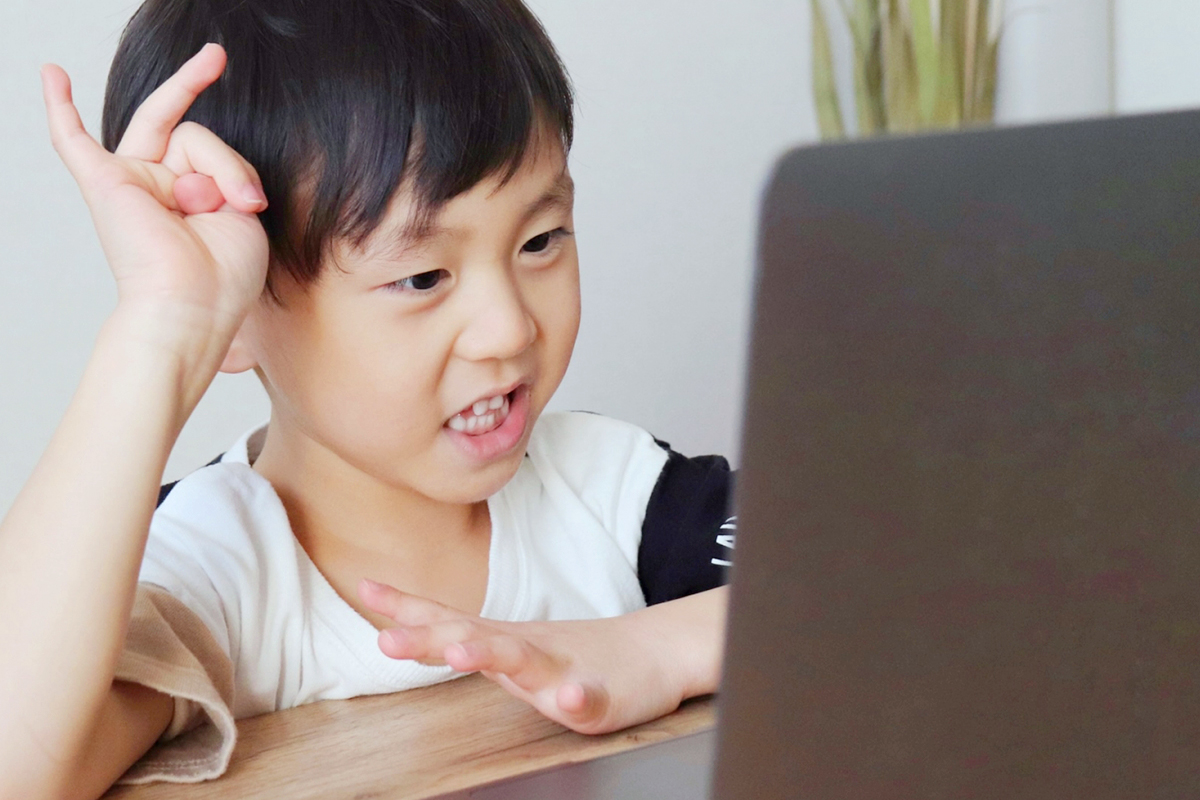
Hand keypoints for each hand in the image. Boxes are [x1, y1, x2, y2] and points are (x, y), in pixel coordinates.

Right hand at [42, 44, 268, 361]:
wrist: (191, 308)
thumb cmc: (222, 279)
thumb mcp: (244, 213)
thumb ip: (228, 172)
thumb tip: (201, 163)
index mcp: (191, 199)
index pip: (216, 156)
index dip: (238, 169)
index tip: (249, 173)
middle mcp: (159, 186)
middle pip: (199, 137)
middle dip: (207, 105)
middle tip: (217, 52)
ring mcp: (132, 182)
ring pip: (190, 136)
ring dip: (224, 171)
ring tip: (229, 206)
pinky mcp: (105, 182)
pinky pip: (74, 139)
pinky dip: (60, 107)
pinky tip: (52, 72)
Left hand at [358, 580, 725, 734]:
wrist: (654, 652)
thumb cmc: (578, 653)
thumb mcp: (514, 648)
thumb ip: (466, 641)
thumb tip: (404, 631)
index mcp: (504, 641)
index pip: (447, 620)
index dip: (406, 608)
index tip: (366, 589)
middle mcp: (527, 650)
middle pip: (474, 638)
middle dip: (430, 638)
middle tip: (387, 640)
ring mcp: (564, 669)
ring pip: (526, 661)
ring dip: (494, 655)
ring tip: (466, 653)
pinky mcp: (601, 695)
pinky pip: (587, 697)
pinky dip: (576, 695)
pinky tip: (567, 696)